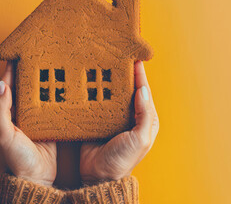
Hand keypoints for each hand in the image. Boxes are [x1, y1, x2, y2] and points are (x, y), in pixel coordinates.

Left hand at [0, 62, 56, 185]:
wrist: (36, 178)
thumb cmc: (16, 159)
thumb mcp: (3, 134)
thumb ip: (1, 110)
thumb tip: (1, 84)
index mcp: (0, 115)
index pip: (4, 87)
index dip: (10, 71)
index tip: (17, 54)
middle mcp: (15, 115)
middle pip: (21, 88)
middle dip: (27, 73)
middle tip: (37, 55)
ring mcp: (31, 119)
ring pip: (35, 95)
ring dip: (41, 82)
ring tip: (49, 66)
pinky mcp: (46, 124)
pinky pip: (48, 106)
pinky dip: (52, 95)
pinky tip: (59, 86)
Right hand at [80, 61, 158, 183]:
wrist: (97, 177)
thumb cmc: (123, 160)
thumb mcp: (140, 139)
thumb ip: (144, 115)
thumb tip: (143, 90)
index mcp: (144, 118)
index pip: (142, 90)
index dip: (139, 73)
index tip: (133, 54)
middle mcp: (128, 115)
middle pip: (125, 88)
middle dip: (121, 72)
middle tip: (113, 52)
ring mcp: (110, 116)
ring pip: (109, 92)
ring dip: (105, 79)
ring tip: (99, 60)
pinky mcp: (94, 119)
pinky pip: (93, 101)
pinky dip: (91, 90)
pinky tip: (86, 79)